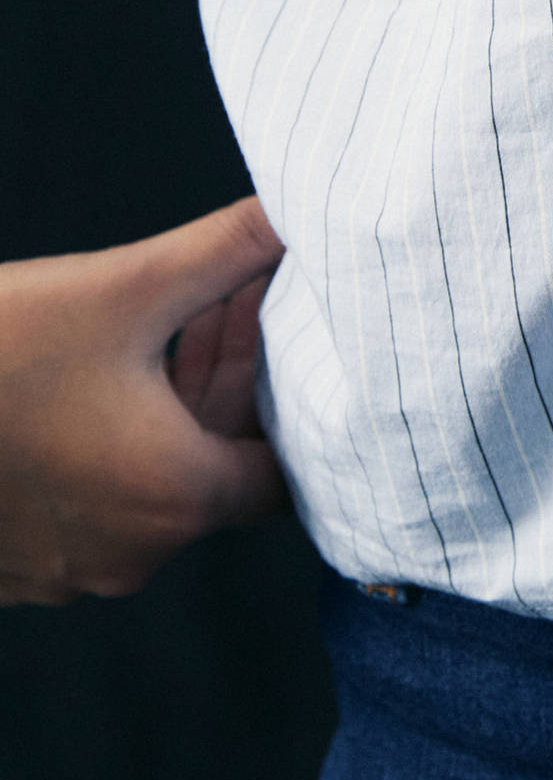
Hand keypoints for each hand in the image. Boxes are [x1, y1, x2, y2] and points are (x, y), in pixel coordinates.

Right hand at [0, 196, 288, 605]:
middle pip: (220, 467)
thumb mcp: (125, 287)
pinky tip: (107, 372)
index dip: (298, 401)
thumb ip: (230, 250)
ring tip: (184, 316)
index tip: (297, 343)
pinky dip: (117, 443)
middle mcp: (134, 554)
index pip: (286, 472)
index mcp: (178, 499)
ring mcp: (71, 569)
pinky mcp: (21, 564)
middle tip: (240, 298)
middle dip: (236, 379)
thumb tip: (298, 209)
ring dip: (179, 404)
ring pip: (156, 480)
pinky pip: (96, 502)